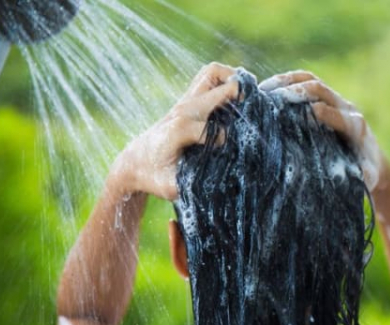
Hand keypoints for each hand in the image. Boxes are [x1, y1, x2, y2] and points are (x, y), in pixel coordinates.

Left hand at [110, 62, 238, 200]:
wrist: (133, 162)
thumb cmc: (153, 176)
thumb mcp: (169, 187)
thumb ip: (192, 185)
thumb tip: (219, 184)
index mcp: (178, 131)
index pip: (213, 130)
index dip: (224, 141)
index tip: (225, 151)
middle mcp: (183, 111)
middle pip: (218, 88)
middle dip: (240, 96)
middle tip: (256, 109)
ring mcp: (185, 102)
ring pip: (212, 72)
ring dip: (232, 79)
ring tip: (247, 95)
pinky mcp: (188, 101)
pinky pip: (209, 77)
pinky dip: (225, 80)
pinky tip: (236, 97)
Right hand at [259, 71, 381, 190]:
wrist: (371, 159)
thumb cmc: (365, 171)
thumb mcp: (368, 176)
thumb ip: (364, 174)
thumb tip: (360, 175)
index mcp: (355, 127)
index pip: (340, 115)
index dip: (327, 113)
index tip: (312, 111)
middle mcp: (345, 108)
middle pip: (320, 90)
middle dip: (297, 90)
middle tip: (272, 97)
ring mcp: (335, 101)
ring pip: (310, 81)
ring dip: (286, 81)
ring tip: (263, 89)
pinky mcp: (325, 99)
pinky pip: (305, 83)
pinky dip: (286, 83)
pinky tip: (267, 91)